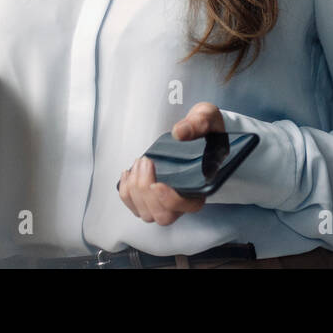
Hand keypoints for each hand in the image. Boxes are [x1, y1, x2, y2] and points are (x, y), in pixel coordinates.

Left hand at [117, 102, 225, 224]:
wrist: (196, 129)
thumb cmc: (204, 127)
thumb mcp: (207, 117)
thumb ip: (199, 123)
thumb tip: (180, 132)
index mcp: (203, 184)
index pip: (189, 206)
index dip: (170, 200)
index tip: (157, 184)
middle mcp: (185, 199)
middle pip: (163, 216)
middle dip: (146, 192)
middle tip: (146, 162)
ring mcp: (166, 201)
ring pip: (147, 214)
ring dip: (135, 190)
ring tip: (139, 163)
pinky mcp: (151, 197)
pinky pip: (134, 206)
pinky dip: (126, 192)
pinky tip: (129, 173)